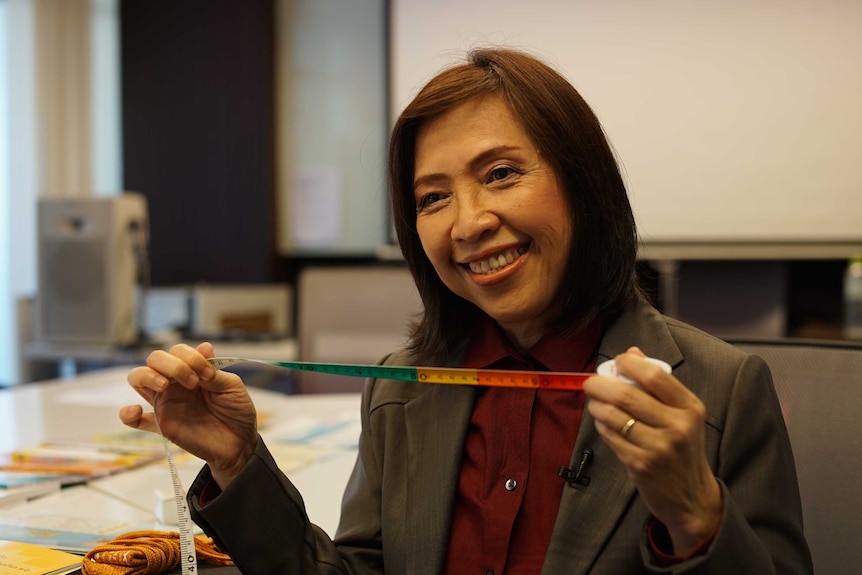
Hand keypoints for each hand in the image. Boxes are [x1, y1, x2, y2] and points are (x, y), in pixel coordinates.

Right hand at [120, 342, 257, 488]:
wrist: (239, 442)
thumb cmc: (237, 411)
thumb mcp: (232, 386)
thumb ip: (214, 371)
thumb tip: (203, 347)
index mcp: (193, 370)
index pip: (178, 351)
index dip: (190, 357)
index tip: (208, 374)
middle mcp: (176, 383)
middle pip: (155, 359)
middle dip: (171, 364)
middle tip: (192, 382)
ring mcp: (166, 402)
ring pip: (139, 379)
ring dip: (147, 376)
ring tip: (164, 385)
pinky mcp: (162, 425)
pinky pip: (135, 420)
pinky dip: (127, 414)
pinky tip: (134, 411)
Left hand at [584, 347, 721, 555]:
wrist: (691, 497)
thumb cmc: (682, 448)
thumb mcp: (682, 415)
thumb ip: (658, 384)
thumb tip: (632, 352)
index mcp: (689, 408)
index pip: (655, 376)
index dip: (629, 364)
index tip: (617, 362)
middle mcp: (677, 426)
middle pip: (627, 395)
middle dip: (600, 384)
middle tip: (590, 383)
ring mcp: (658, 447)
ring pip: (613, 416)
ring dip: (596, 406)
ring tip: (595, 404)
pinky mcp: (640, 465)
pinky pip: (610, 436)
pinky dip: (601, 426)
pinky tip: (603, 424)